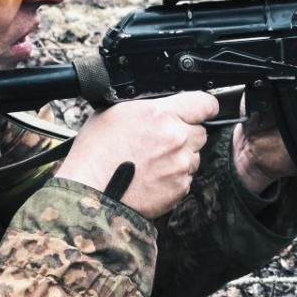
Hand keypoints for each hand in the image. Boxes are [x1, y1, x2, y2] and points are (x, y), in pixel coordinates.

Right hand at [56, 92, 217, 218]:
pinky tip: (152, 177)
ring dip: (181, 156)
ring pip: (194, 156)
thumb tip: (161, 105)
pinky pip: (186, 177)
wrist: (92, 193)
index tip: (202, 109)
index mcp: (161, 115)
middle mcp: (177, 138)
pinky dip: (174, 177)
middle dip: (185, 134)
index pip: (204, 103)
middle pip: (200, 132)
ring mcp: (181, 165)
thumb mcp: (114, 112)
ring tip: (152, 162)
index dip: (204, 106)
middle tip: (161, 141)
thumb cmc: (96, 153)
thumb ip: (147, 106)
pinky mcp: (180, 188)